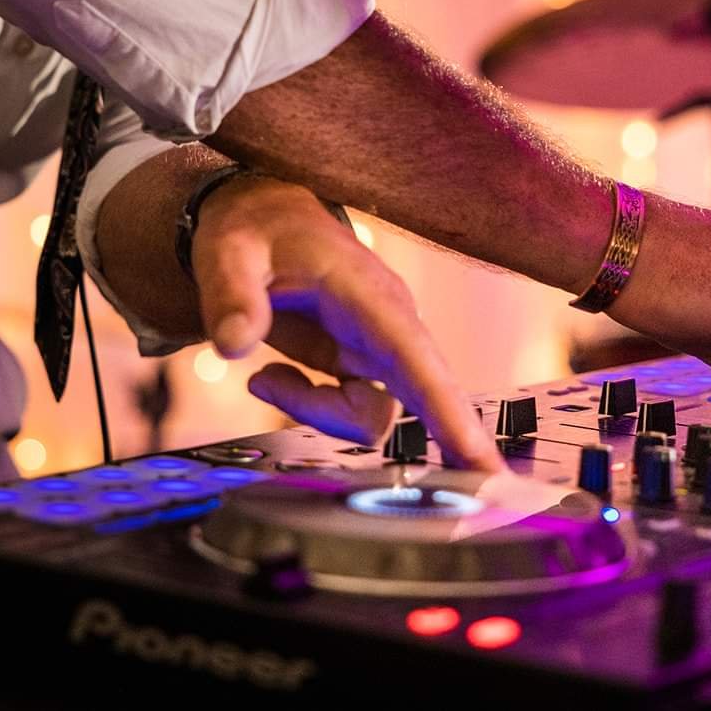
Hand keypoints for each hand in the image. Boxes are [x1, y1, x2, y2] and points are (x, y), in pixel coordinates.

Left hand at [190, 174, 502, 470]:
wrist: (259, 218)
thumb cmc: (254, 230)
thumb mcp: (229, 253)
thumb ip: (231, 297)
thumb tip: (234, 345)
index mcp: (368, 293)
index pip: (415, 356)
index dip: (447, 411)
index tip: (481, 461)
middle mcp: (388, 324)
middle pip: (417, 395)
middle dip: (443, 437)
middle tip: (478, 492)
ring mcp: (378, 346)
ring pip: (372, 412)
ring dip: (316, 411)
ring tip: (262, 378)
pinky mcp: (360, 363)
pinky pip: (350, 408)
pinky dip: (308, 405)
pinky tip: (269, 376)